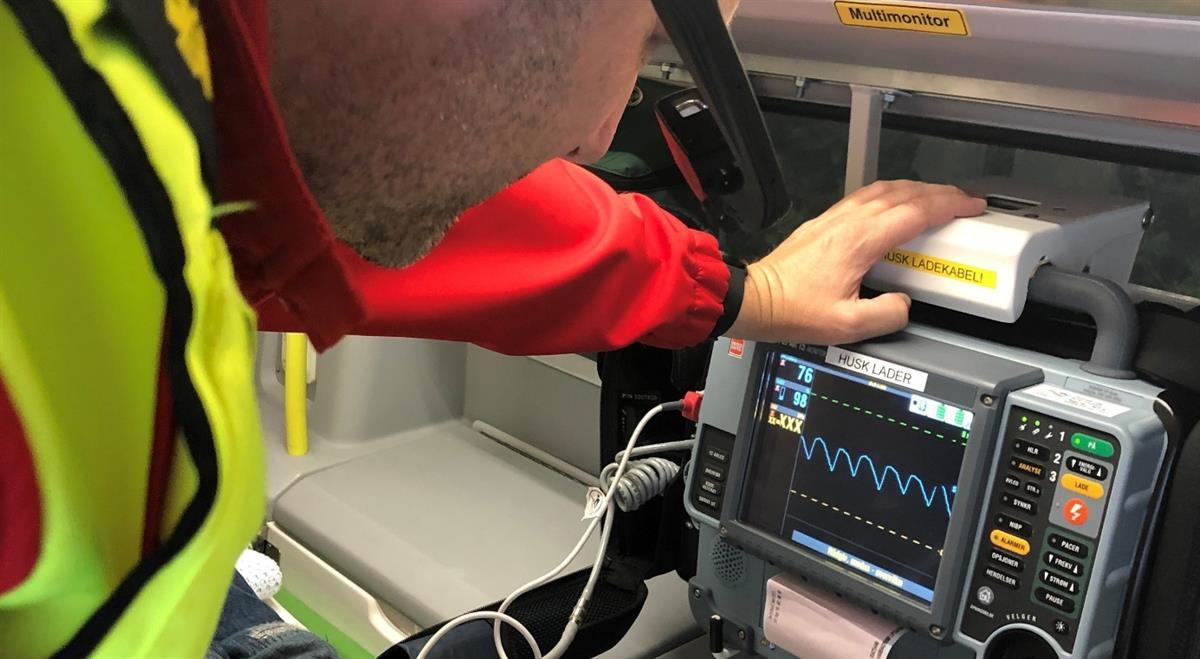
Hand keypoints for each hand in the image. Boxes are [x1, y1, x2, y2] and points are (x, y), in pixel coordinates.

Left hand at [728, 180, 985, 344]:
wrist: (755, 298)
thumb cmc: (793, 310)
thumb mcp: (847, 325)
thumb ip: (886, 315)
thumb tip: (905, 304)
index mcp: (861, 240)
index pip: (916, 212)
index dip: (949, 205)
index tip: (972, 206)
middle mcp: (849, 221)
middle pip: (904, 194)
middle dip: (940, 193)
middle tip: (964, 201)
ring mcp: (835, 218)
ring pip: (883, 190)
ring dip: (915, 189)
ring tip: (937, 197)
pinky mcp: (824, 221)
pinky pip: (865, 197)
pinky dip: (891, 194)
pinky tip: (895, 202)